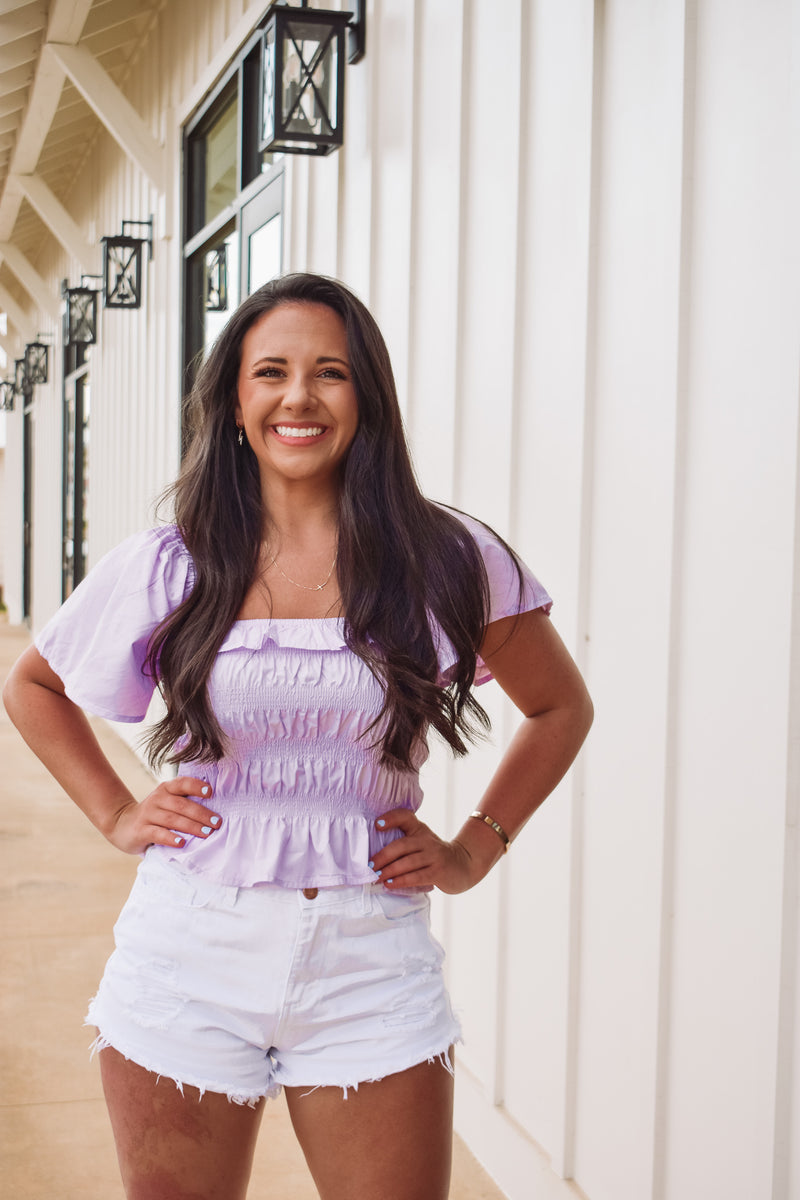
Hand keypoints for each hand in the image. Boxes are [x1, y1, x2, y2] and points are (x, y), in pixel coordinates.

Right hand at [104, 777, 221, 855]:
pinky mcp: (140, 830)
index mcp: (166, 789)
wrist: (122, 824)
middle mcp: (157, 799)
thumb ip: (185, 803)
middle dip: (201, 814)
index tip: (211, 792)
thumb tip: (215, 812)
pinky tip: (182, 843)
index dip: (196, 786)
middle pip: (181, 805)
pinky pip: (157, 833)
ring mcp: (148, 814)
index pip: (182, 784)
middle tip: (217, 822)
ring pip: (172, 819)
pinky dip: (170, 838)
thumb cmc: (155, 814)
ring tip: (206, 833)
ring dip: (191, 826)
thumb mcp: (167, 803)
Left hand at [369, 808, 484, 894]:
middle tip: (370, 866)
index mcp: (420, 829)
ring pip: (407, 863)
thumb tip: (374, 859)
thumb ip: (403, 843)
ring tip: (376, 878)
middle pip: (401, 845)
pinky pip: (416, 876)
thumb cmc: (434, 855)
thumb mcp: (421, 841)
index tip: (377, 825)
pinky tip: (390, 884)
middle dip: (383, 857)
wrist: (464, 864)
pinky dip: (401, 881)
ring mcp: (434, 855)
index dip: (391, 818)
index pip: (405, 817)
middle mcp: (427, 840)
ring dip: (389, 871)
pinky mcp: (438, 871)